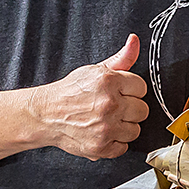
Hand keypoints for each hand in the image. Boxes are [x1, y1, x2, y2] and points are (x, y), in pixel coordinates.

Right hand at [40, 36, 149, 160]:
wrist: (46, 114)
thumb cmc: (70, 92)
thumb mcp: (95, 70)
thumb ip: (121, 58)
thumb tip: (134, 41)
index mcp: (109, 82)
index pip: (141, 88)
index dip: (131, 90)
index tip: (121, 93)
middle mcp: (109, 104)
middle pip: (142, 110)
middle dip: (130, 109)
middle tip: (114, 107)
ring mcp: (105, 128)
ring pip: (135, 130)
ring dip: (124, 127)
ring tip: (108, 120)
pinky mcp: (100, 147)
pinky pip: (124, 147)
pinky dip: (115, 143)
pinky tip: (104, 133)